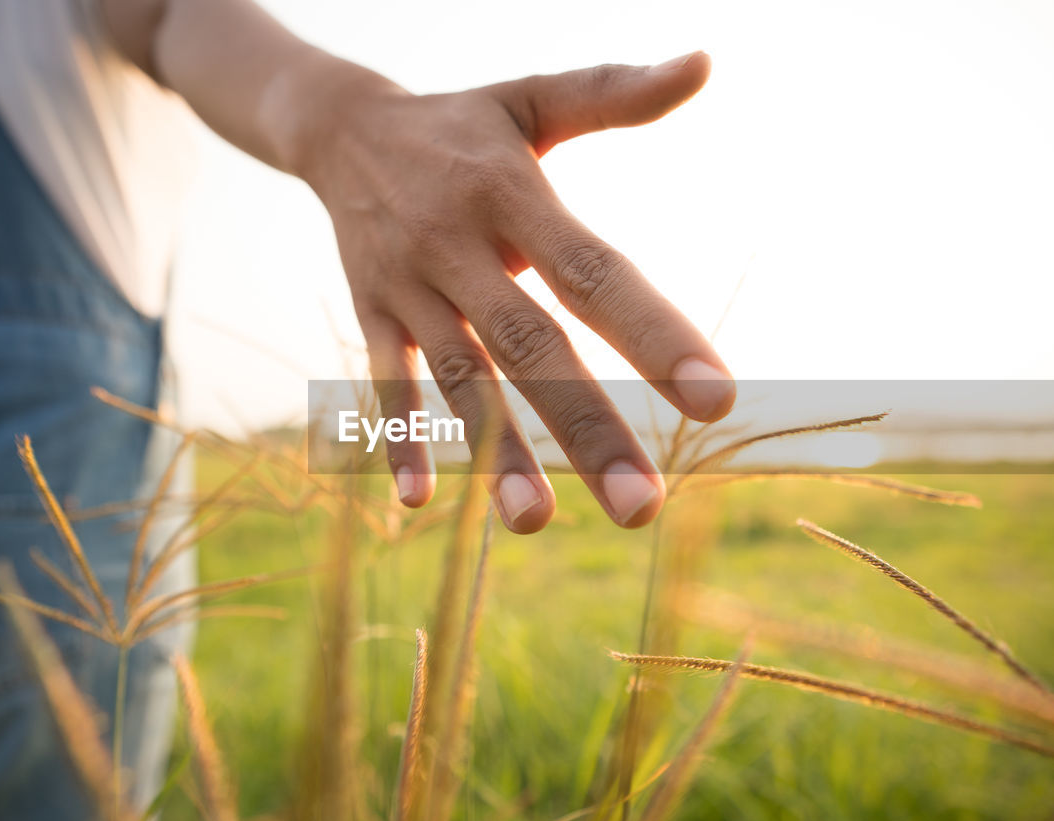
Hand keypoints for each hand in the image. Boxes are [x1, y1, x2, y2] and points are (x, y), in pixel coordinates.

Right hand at [300, 52, 734, 533]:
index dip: (653, 335)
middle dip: (586, 428)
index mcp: (513, 193)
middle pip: (530, 346)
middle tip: (643, 506)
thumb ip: (615, 90)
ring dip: (495, 452)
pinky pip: (384, 381)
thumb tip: (705, 63)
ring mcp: (409, 285)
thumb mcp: (533, 95)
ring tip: (536, 524)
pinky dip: (399, 438)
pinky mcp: (371, 313)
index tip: (714, 401)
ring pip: (458, 378)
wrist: (339, 127)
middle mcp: (460, 245)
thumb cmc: (463, 123)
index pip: (593, 273)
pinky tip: (421, 501)